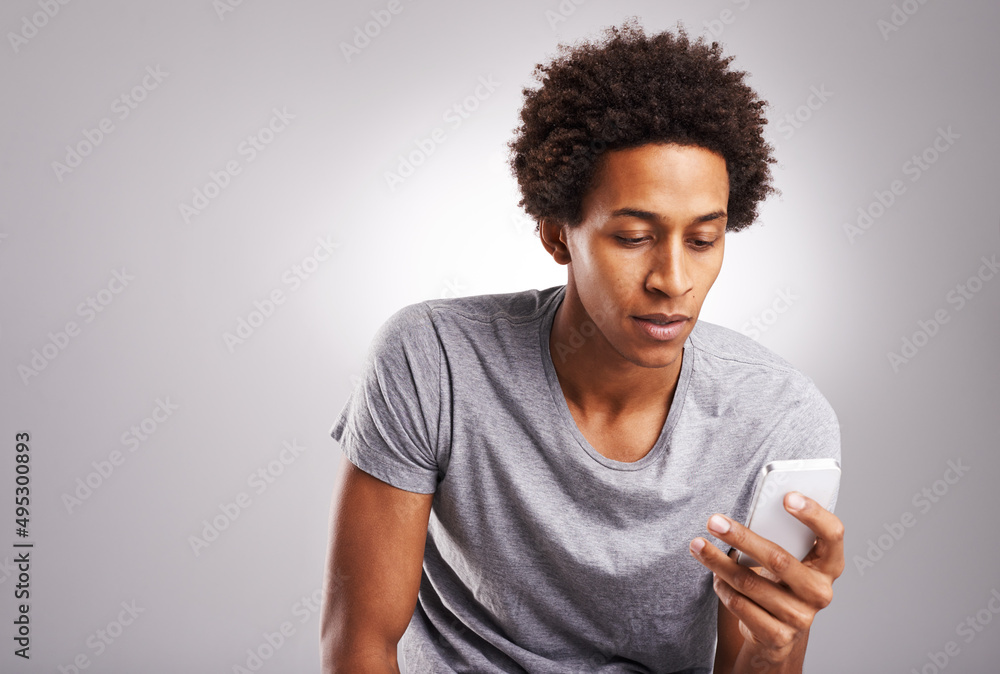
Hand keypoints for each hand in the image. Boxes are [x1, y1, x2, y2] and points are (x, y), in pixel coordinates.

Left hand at [688, 492, 844, 665]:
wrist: (778, 633)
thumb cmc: (780, 582)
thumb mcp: (789, 560)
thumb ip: (780, 538)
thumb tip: (747, 514)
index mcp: (829, 565)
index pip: (832, 534)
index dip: (814, 514)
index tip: (786, 496)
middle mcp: (820, 592)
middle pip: (778, 559)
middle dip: (741, 537)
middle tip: (714, 521)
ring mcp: (801, 617)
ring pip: (749, 583)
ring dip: (717, 562)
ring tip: (698, 545)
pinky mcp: (778, 636)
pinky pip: (740, 605)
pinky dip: (722, 587)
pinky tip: (715, 575)